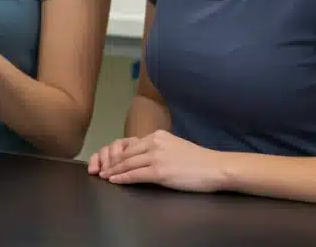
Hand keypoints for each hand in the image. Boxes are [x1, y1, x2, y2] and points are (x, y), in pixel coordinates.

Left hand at [90, 130, 228, 192]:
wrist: (216, 167)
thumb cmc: (198, 160)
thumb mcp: (175, 147)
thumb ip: (158, 148)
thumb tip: (144, 156)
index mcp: (158, 135)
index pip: (130, 144)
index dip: (116, 153)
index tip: (107, 159)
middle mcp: (154, 142)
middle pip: (125, 153)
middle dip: (110, 162)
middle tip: (99, 168)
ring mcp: (157, 157)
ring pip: (127, 164)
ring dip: (113, 170)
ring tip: (103, 176)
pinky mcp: (160, 171)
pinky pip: (135, 175)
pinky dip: (122, 178)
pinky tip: (114, 180)